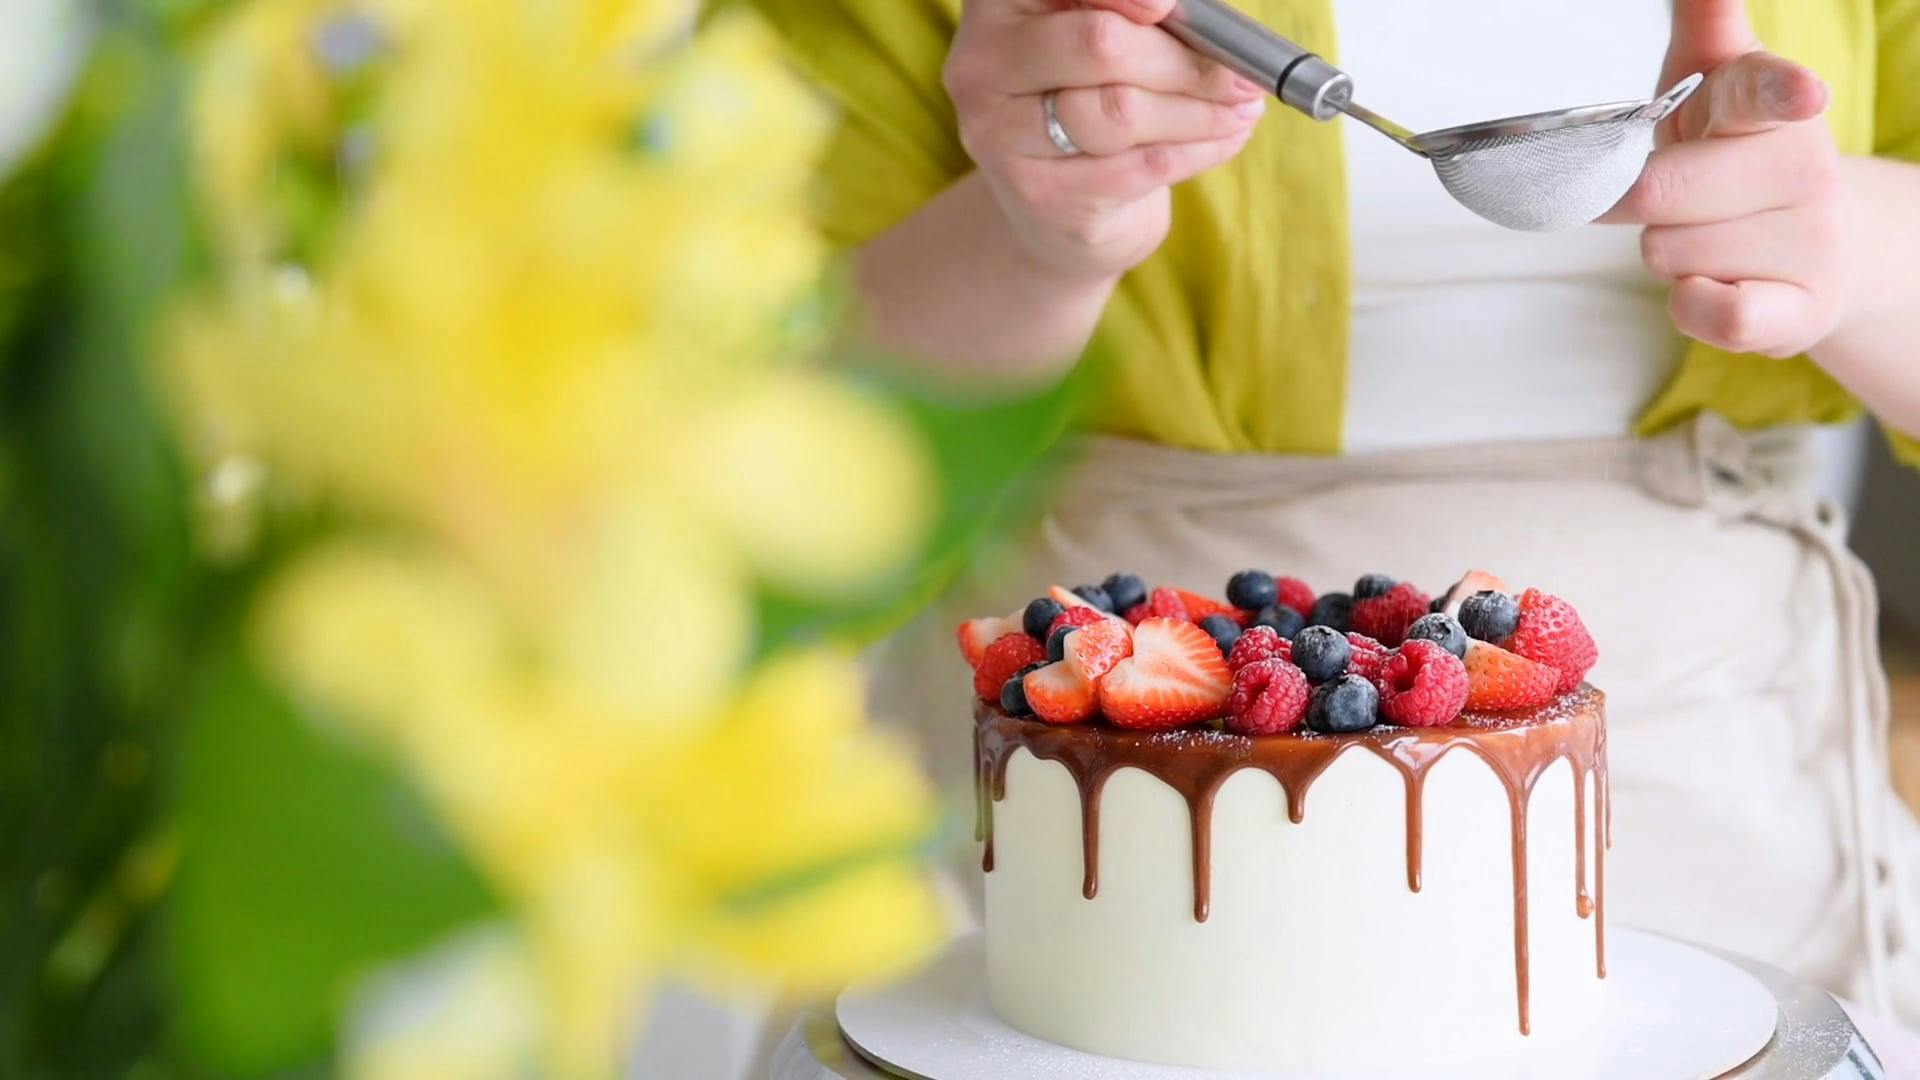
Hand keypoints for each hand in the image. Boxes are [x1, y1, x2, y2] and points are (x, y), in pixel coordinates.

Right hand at [942, 0, 1266, 283]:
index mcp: (996, 4)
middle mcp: (981, 67)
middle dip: (1183, 59)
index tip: (1167, 7)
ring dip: (1201, 109)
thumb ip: (1135, 12)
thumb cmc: (1087, 96)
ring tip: (1242, 105)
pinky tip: (1227, 135)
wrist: (1057, 208)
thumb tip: (1203, 19)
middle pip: (1099, 46)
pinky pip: (1142, 164)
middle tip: (1240, 71)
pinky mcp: (1043, 196)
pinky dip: (1200, 147)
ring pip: (1123, 112)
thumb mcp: (1099, 35)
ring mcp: (1003, 137)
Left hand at [1602, 0, 1843, 358]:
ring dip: (1667, 254)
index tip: (1801, 92)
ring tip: (1704, 238)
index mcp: (1774, 106)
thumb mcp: (1714, 83)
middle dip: (1640, 201)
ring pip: (1672, 255)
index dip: (1781, 91)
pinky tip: (1709, 285)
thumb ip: (1705, 22)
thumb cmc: (1733, 157)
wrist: (1810, 241)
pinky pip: (1716, 315)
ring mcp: (1812, 241)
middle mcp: (1805, 169)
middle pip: (1662, 194)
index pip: (1771, 92)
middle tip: (1671, 195)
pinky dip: (1691, 306)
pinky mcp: (1803, 308)